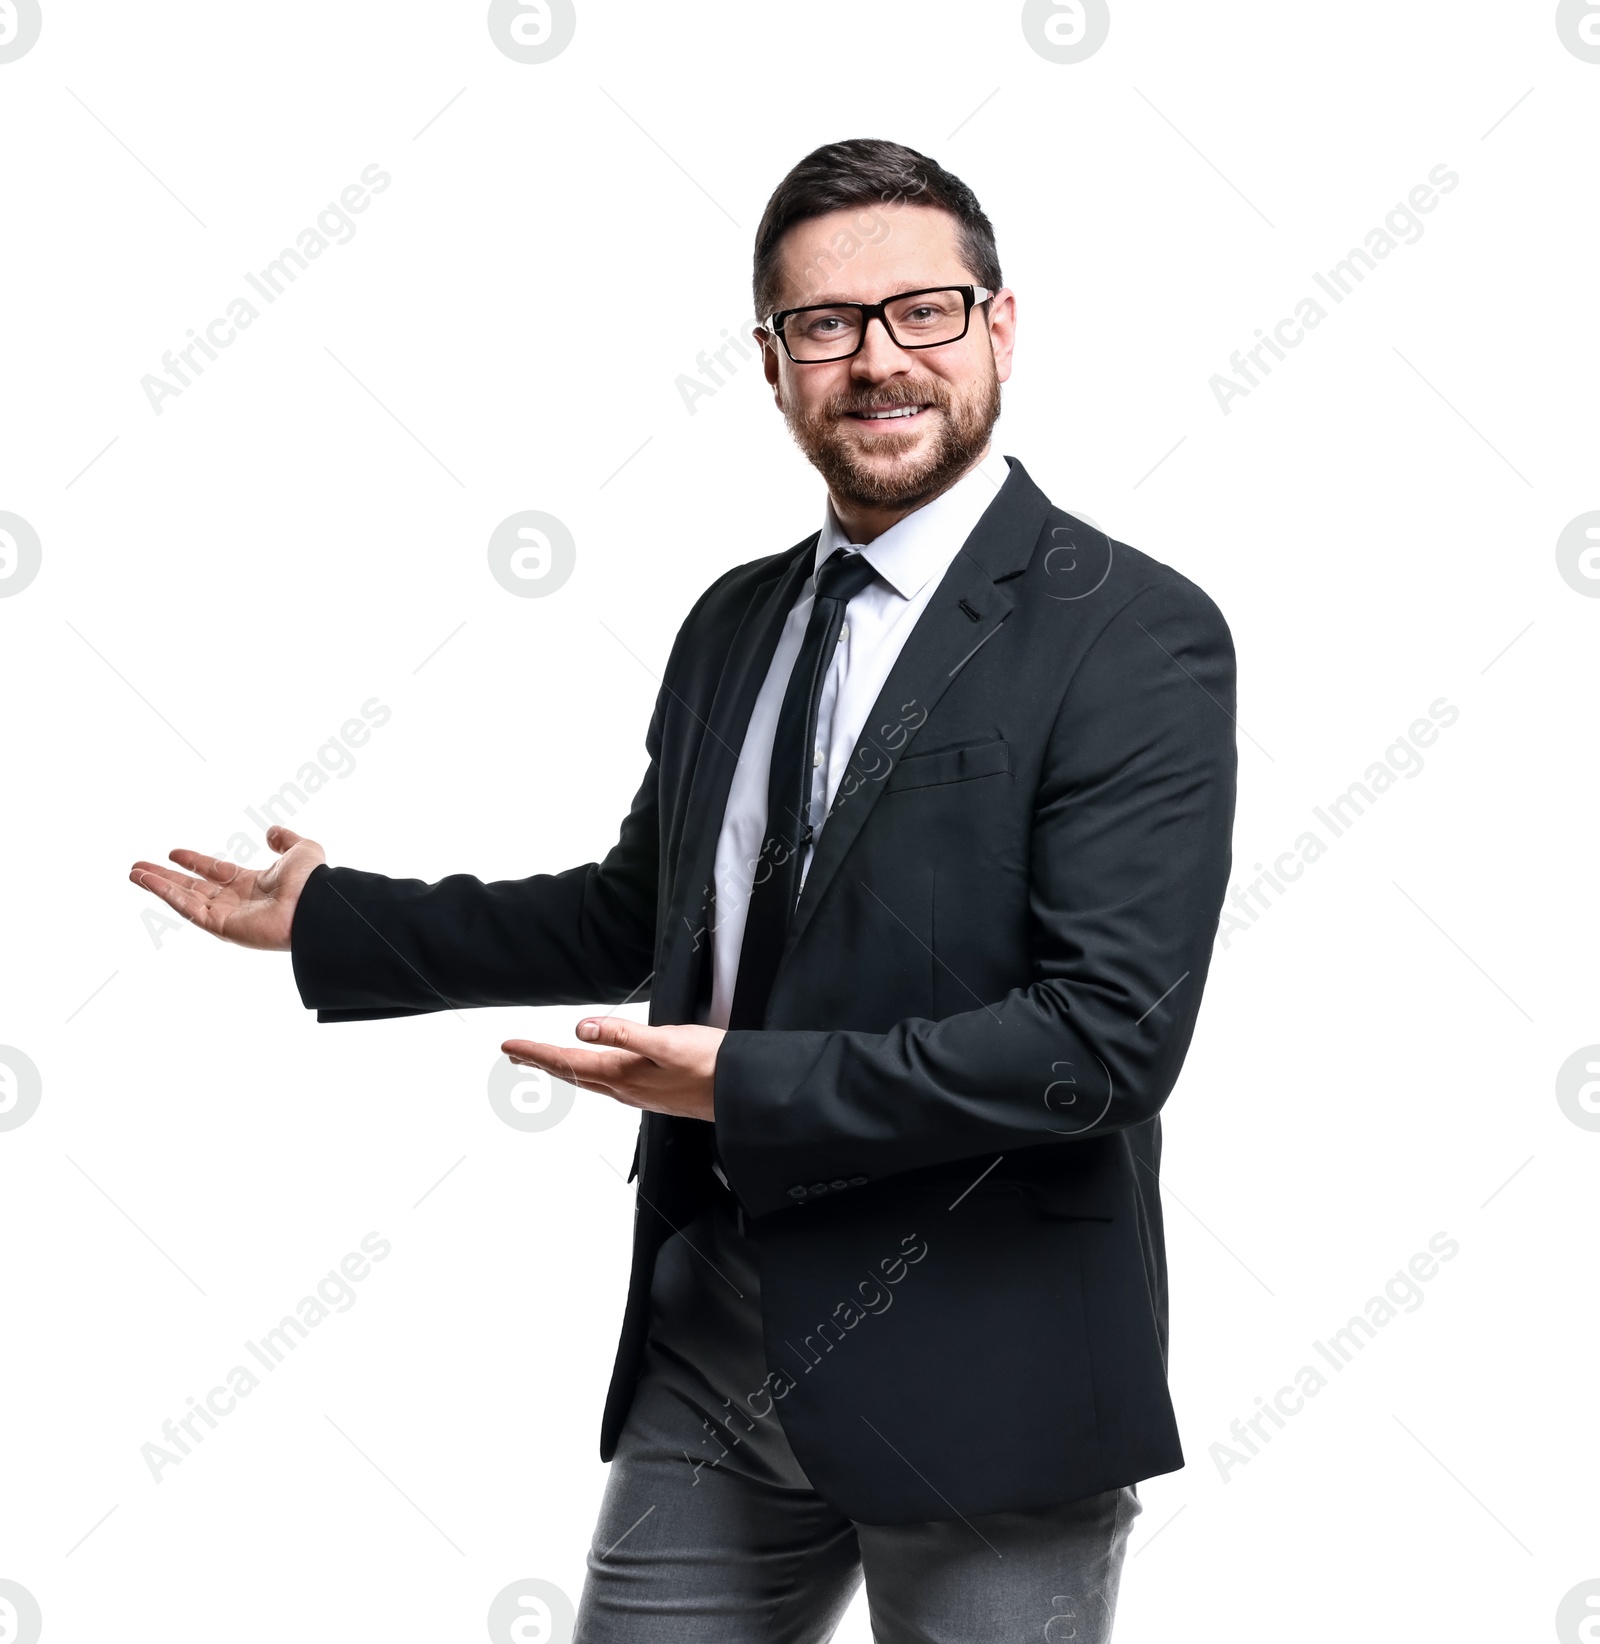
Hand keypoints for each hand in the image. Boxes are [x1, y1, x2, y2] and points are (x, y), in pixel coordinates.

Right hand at [129, 826, 325, 950]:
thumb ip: (285, 840)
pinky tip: (149, 882)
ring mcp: (227, 915)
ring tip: (133, 873)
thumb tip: (271, 832)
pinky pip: (188, 909)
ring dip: (158, 886)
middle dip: (165, 877)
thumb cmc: (313, 881)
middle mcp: (236, 901)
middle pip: (192, 887)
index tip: (173, 852)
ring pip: (184, 899)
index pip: (215, 872)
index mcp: (252, 884)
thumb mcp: (301, 850)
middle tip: (138, 867)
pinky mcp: (221, 927)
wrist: (316, 905)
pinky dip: (167, 895)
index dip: (194, 862)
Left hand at [503, 1018, 724, 1122]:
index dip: (535, 1053)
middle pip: (571, 1073)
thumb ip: (624, 1034)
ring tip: (544, 1061)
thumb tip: (582, 1028)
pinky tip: (594, 1071)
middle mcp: (624, 1088)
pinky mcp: (652, 1093)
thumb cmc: (710, 1066)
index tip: (509, 1046)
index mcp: (623, 1074)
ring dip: (562, 1068)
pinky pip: (607, 1083)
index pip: (567, 1061)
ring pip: (588, 1079)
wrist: (741, 1094)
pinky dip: (588, 1073)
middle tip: (513, 1055)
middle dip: (540, 1063)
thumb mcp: (666, 1042)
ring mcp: (638, 1094)